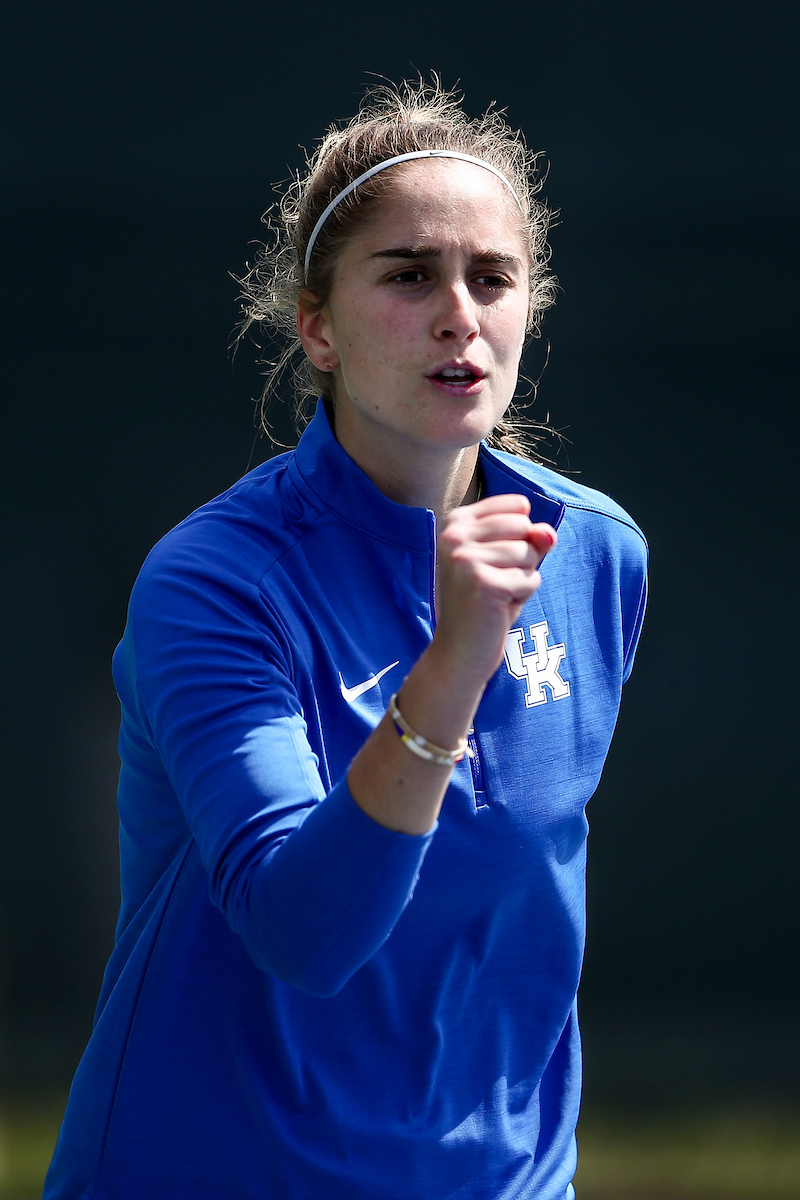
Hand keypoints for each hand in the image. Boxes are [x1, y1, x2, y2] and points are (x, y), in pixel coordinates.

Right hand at [432, 494, 556, 684]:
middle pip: (525, 527)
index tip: (491, 560)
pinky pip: (531, 579)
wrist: (459, 650)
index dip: (519, 537)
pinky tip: (499, 607)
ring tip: (496, 595)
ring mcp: (465, 559)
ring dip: (522, 579)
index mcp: (456, 522)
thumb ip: (532, 538)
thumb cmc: (485, 602)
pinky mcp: (483, 583)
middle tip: (494, 581)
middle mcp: (454, 536)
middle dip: (523, 558)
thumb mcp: (509, 561)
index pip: (518, 508)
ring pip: (529, 554)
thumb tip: (549, 533)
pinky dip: (523, 596)